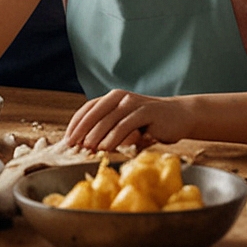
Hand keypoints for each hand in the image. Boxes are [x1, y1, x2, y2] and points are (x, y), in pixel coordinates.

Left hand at [64, 89, 194, 152]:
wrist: (179, 116)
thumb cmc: (149, 124)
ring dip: (96, 135)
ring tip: (87, 149)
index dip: (76, 124)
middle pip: (95, 113)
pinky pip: (126, 124)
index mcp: (112, 98)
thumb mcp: (126, 125)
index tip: (67, 139)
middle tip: (72, 145)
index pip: (88, 109)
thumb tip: (86, 146)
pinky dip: (114, 136)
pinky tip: (106, 148)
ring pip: (109, 119)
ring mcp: (134, 103)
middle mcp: (121, 97)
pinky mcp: (147, 112)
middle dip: (81, 130)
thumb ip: (109, 130)